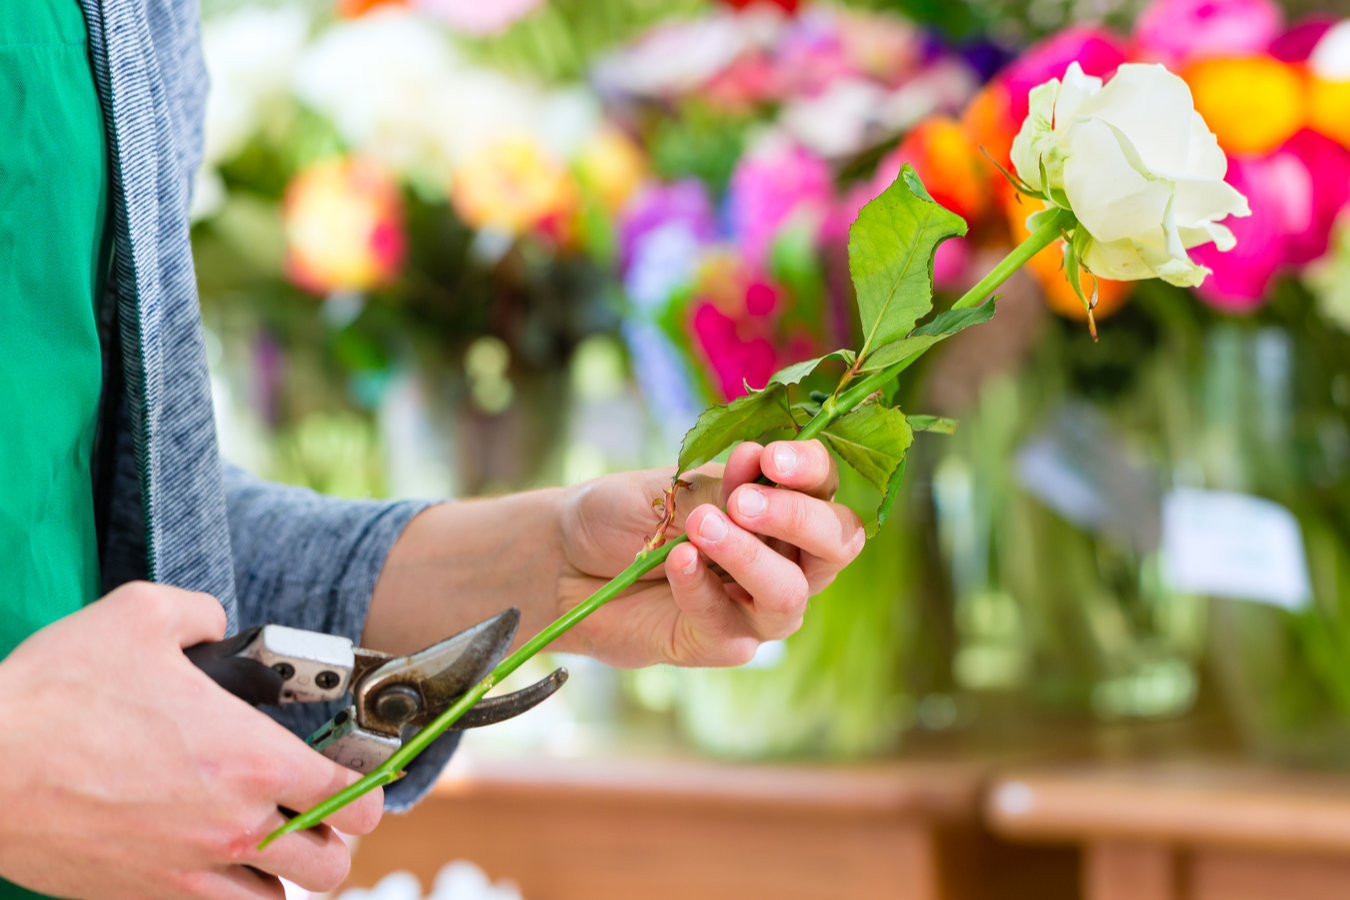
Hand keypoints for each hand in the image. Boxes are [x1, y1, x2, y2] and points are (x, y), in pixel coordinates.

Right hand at [0, 582, 382, 899]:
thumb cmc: (55, 695)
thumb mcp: (140, 615)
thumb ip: (202, 615)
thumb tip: (216, 625)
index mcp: (252, 761)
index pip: (355, 798)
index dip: (367, 787)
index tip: (355, 777)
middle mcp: (233, 827)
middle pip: (331, 864)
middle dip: (334, 838)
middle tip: (313, 811)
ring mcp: (189, 872)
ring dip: (282, 873)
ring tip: (264, 838)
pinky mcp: (144, 897)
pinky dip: (230, 897)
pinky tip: (212, 863)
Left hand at [557, 440, 864, 667]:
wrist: (562, 560)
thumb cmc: (621, 515)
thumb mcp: (667, 489)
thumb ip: (716, 489)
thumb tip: (756, 461)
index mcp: (778, 504)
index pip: (825, 486)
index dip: (812, 470)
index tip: (770, 458)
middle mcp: (784, 555)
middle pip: (837, 543)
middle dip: (797, 517)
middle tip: (741, 501)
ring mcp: (757, 604)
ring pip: (790, 593)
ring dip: (749, 557)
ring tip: (701, 528)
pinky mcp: (722, 643)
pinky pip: (729, 624)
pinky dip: (701, 588)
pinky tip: (675, 561)